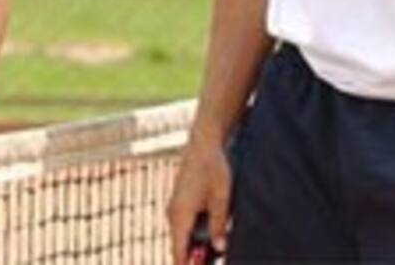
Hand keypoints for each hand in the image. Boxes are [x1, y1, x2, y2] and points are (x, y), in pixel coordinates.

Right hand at [167, 129, 231, 264]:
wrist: (204, 143)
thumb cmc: (213, 168)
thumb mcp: (221, 198)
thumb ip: (219, 225)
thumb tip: (219, 248)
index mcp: (180, 215)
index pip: (178, 252)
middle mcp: (173, 214)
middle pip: (180, 247)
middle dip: (195, 259)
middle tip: (215, 260)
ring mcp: (175, 208)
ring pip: (183, 237)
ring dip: (197, 247)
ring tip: (216, 252)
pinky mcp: (181, 203)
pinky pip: (185, 227)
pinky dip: (196, 235)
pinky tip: (212, 237)